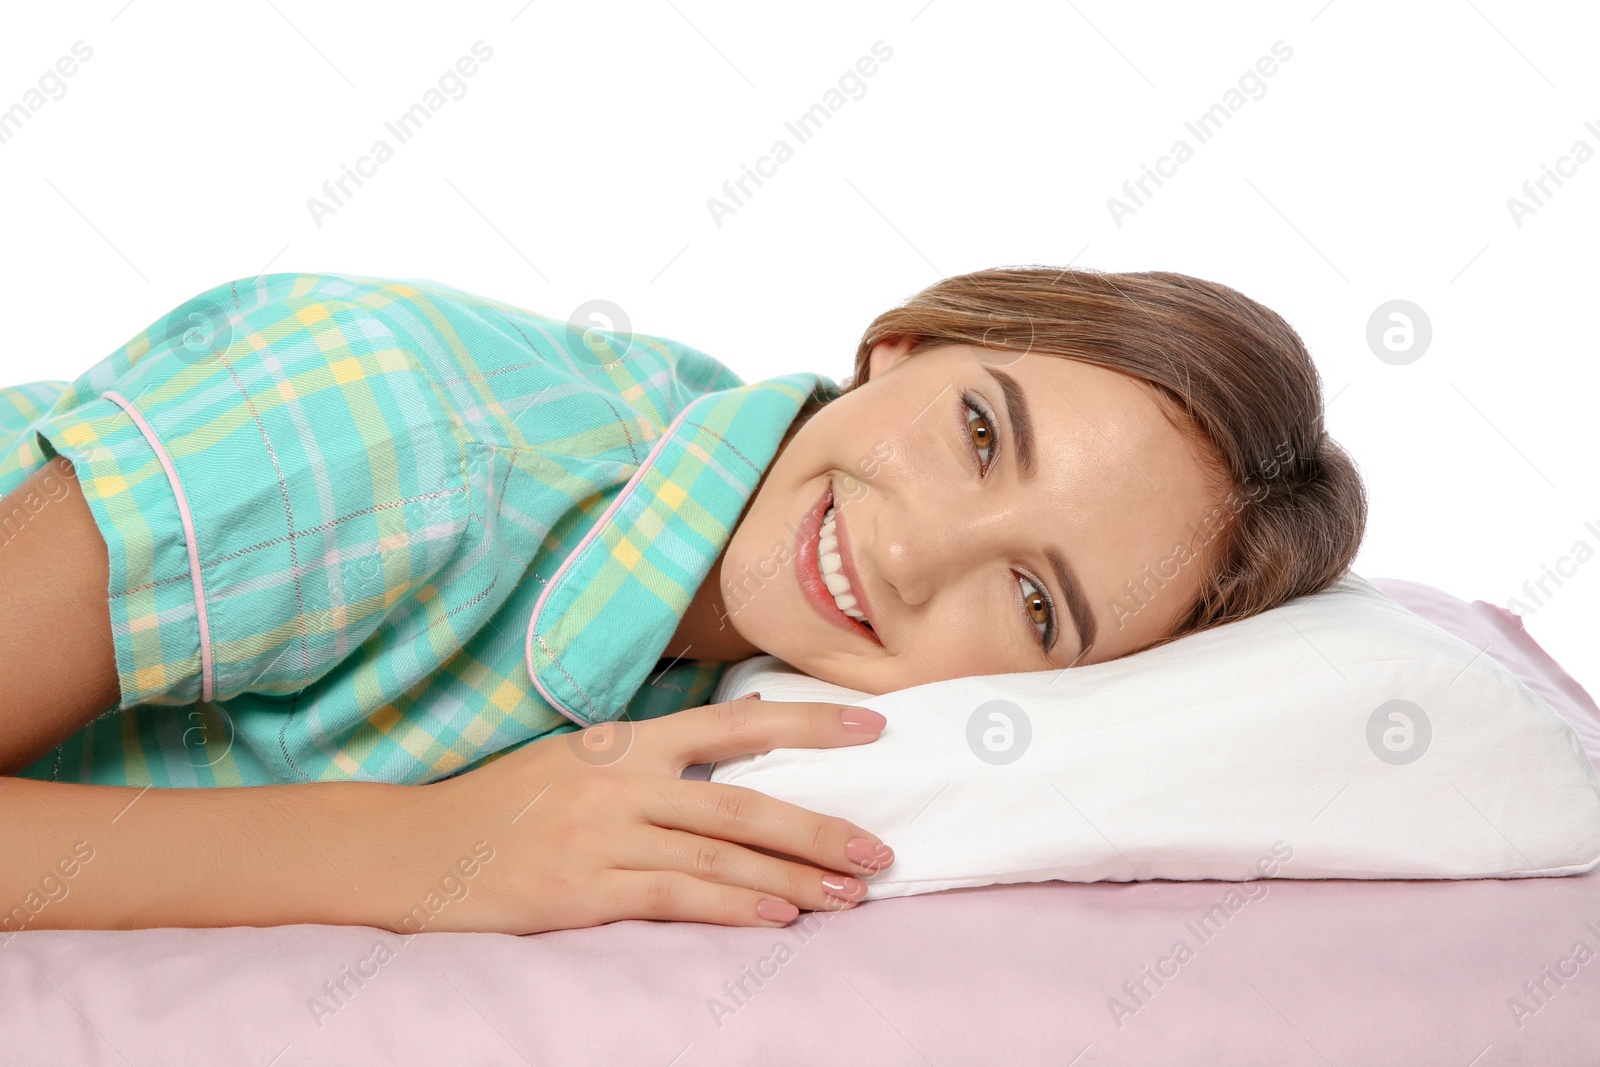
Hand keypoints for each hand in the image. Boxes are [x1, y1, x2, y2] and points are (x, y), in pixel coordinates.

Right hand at [399, 694, 895, 934]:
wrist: (415, 849)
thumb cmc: (505, 804)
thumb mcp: (577, 759)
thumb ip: (651, 758)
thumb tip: (737, 748)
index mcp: (624, 742)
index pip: (734, 722)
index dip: (809, 721)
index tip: (874, 724)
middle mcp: (621, 783)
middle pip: (742, 802)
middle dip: (818, 829)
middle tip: (878, 851)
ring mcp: (602, 838)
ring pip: (719, 856)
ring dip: (792, 879)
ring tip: (850, 896)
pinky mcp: (583, 893)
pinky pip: (675, 899)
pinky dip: (732, 909)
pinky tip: (778, 918)